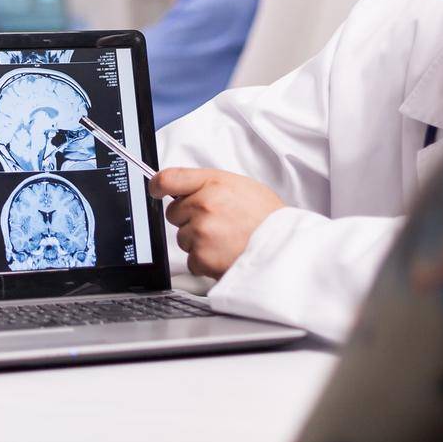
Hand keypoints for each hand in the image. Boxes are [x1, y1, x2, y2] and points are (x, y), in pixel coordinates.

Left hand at [149, 167, 284, 278]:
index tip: (156, 190)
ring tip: (226, 241)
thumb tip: (186, 191)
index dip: (158, 185)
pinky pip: (191, 260)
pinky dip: (205, 262)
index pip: (169, 178)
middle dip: (190, 220)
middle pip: (174, 213)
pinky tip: (225, 255)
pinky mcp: (202, 256)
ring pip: (182, 238)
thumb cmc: (268, 218)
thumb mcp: (241, 187)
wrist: (286, 247)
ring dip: (199, 243)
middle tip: (217, 224)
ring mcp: (202, 231)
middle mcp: (204, 204)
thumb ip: (210, 186)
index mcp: (213, 183)